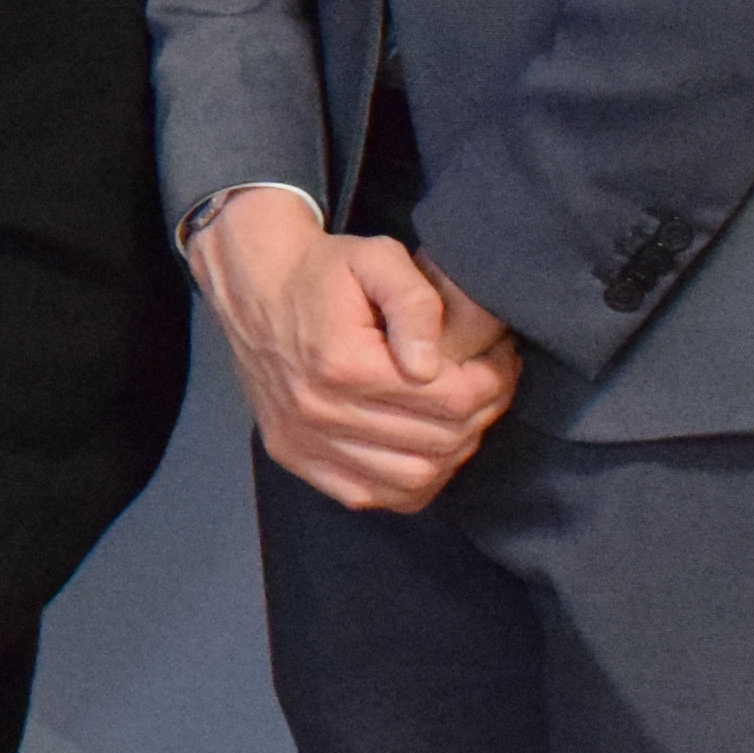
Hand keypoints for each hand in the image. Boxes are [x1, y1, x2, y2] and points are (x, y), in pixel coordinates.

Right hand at [192, 186, 519, 512]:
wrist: (254, 285)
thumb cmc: (322, 271)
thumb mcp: (377, 257)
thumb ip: (415, 301)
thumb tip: (429, 365)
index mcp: (343, 364)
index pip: (451, 400)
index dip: (493, 382)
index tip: (499, 360)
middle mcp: (319, 411)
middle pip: (438, 442)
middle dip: (480, 414)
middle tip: (488, 385)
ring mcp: (304, 440)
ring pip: (412, 478)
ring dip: (450, 452)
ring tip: (458, 415)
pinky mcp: (294, 456)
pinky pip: (369, 495)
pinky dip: (407, 482)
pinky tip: (420, 448)